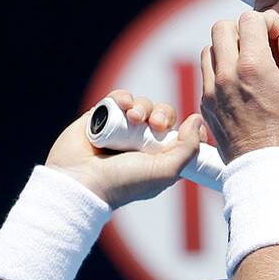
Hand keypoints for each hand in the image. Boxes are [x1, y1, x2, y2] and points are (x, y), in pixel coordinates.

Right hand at [45, 90, 207, 208]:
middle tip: (155, 124)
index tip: (188, 128)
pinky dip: (122, 97)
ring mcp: (121, 129)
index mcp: (159, 158)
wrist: (81, 181)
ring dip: (142, 107)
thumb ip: (187, 148)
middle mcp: (141, 143)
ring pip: (142, 105)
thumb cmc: (123, 182)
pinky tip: (121, 104)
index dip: (187, 128)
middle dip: (163, 114)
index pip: (181, 135)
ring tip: (132, 118)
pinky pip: (118, 98)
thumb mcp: (166, 171)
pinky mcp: (101, 117)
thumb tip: (197, 120)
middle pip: (163, 115)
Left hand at [200, 10, 278, 161]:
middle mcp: (226, 74)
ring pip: (209, 48)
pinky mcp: (205, 104)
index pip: (250, 20)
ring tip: (247, 63)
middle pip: (222, 27)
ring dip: (227, 48)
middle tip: (259, 44)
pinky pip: (206, 73)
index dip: (266, 21)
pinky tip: (239, 83)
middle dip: (242, 29)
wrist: (264, 167)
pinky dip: (220, 70)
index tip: (276, 35)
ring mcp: (211, 90)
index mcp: (253, 66)